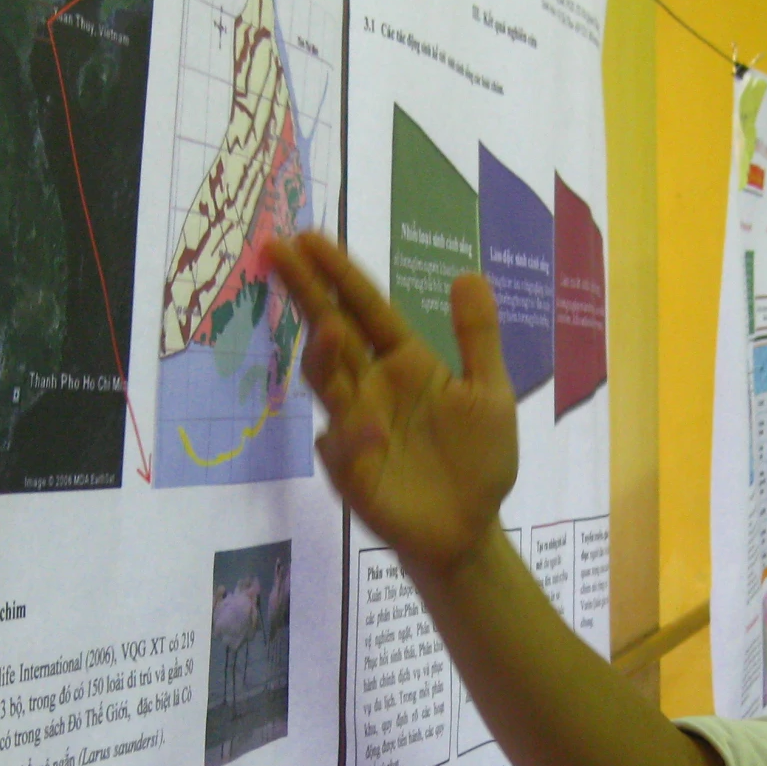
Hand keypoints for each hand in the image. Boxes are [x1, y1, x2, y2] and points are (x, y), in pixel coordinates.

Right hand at [268, 232, 517, 580]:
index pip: (366, 309)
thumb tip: (468, 272)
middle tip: (276, 251)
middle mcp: (370, 387)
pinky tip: (370, 431)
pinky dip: (353, 439)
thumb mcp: (490, 391)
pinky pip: (344, 451)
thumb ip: (478, 336)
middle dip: (306, 293)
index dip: (339, 274)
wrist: (471, 528)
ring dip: (325, 358)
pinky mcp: (353, 474)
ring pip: (329, 384)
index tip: (308, 237)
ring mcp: (356, 429)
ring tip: (331, 330)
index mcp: (403, 361)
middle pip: (332, 332)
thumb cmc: (478, 458)